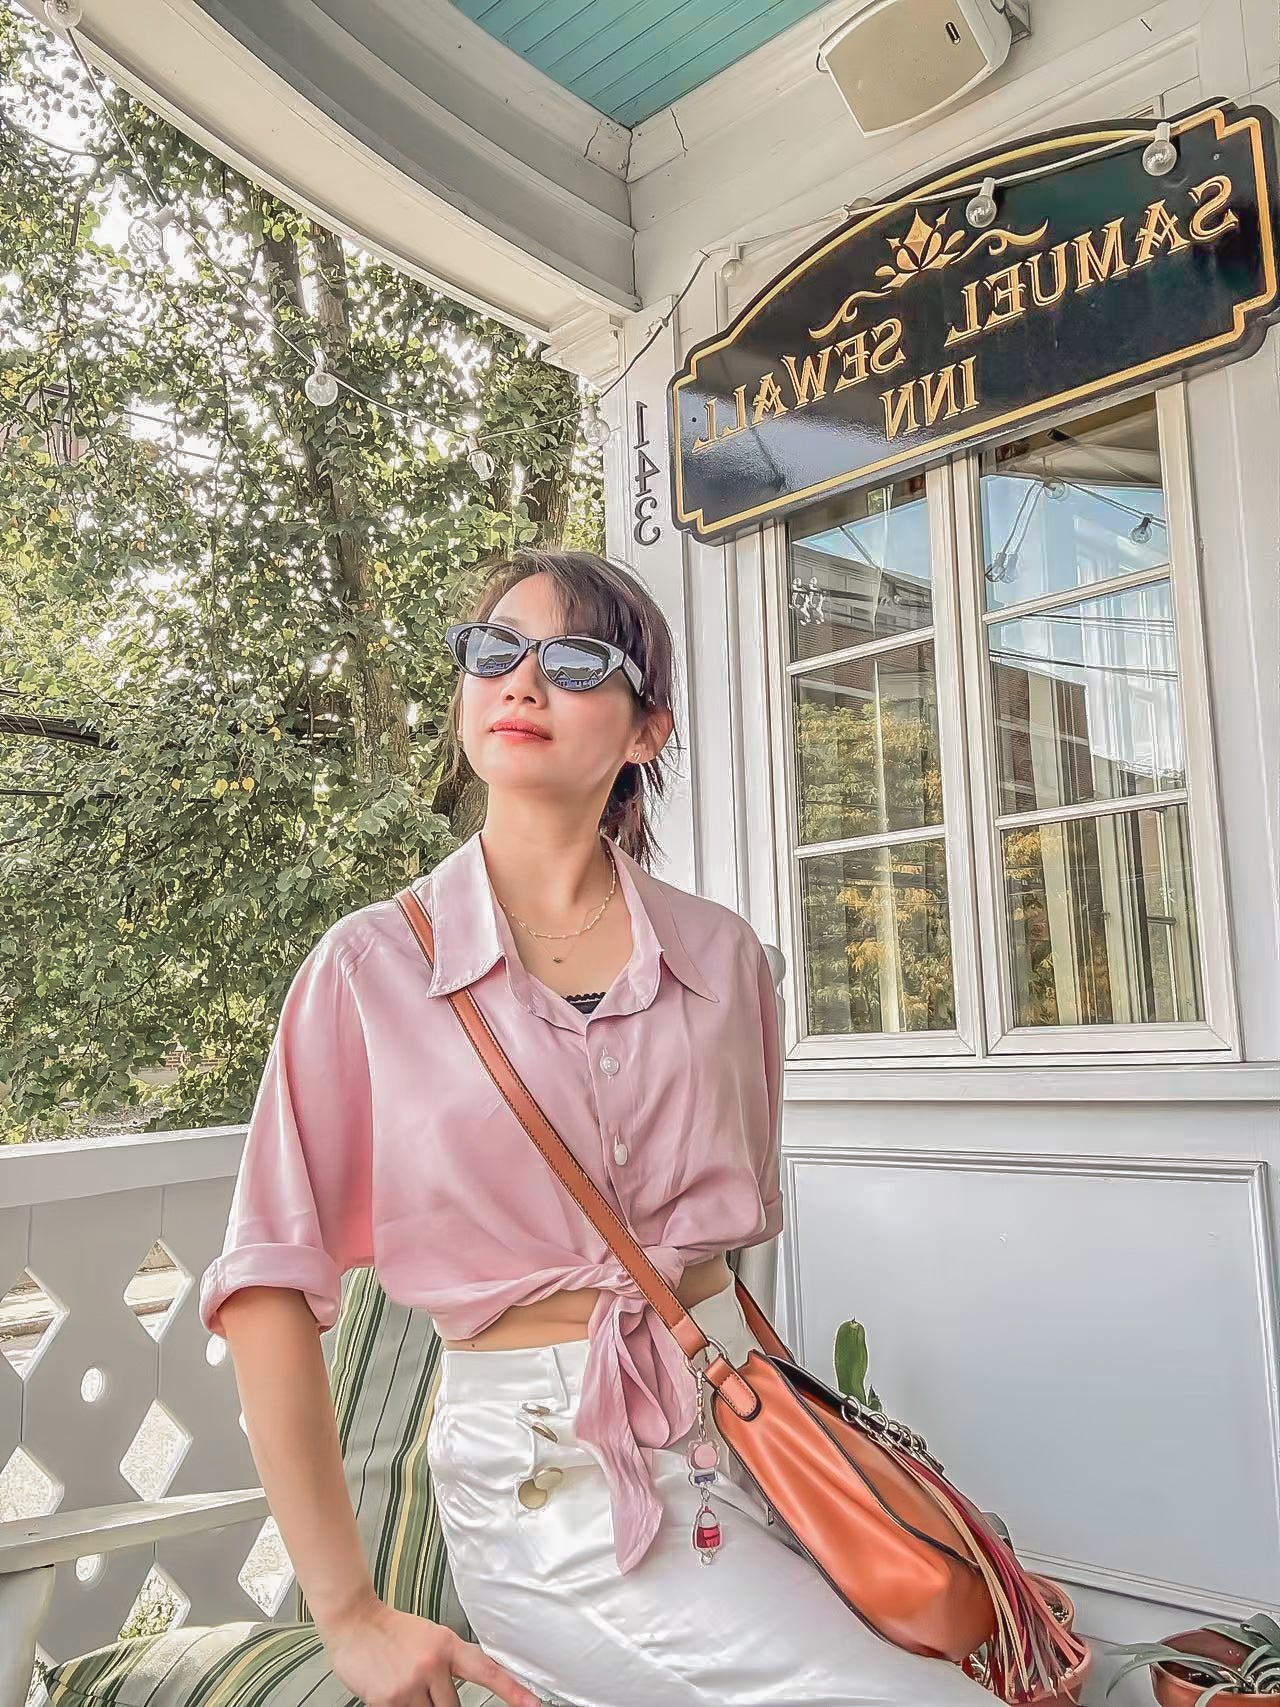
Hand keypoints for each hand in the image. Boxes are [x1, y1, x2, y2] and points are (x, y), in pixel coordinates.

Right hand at [318, 1594, 542, 1706]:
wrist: (354, 1622)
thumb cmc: (393, 1631)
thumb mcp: (430, 1637)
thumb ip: (448, 1662)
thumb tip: (462, 1691)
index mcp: (447, 1645)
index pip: (486, 1671)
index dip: (512, 1690)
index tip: (533, 1704)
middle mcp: (432, 1665)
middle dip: (440, 1702)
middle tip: (420, 1682)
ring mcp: (410, 1685)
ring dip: (419, 1706)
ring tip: (403, 1682)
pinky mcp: (389, 1702)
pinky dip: (399, 1706)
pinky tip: (389, 1688)